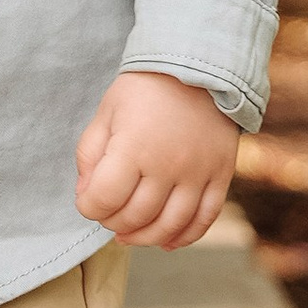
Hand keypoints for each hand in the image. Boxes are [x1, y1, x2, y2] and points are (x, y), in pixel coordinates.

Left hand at [74, 71, 236, 252]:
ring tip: (130, 234)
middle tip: (109, 213)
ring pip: (169, 225)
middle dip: (113, 222)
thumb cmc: (144, 90)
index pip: (104, 199)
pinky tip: (166, 241)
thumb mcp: (106, 113)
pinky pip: (204, 218)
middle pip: (135, 216)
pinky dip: (184, 237)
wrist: (197, 66)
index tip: (87, 201)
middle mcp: (168, 165)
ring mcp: (198, 172)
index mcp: (133, 147)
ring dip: (144, 237)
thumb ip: (89, 156)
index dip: (89, 207)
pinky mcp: (221, 175)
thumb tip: (87, 195)